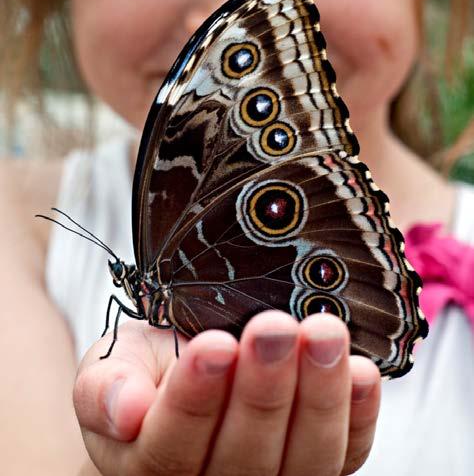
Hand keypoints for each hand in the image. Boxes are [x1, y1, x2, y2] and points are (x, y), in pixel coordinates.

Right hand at [74, 310, 380, 475]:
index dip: (194, 398)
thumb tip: (123, 411)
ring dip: (318, 397)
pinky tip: (362, 370)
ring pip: (304, 462)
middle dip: (262, 390)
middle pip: (244, 459)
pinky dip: (360, 414)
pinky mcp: (322, 467)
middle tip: (274, 328)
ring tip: (323, 334)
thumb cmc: (146, 375)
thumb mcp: (109, 366)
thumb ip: (104, 386)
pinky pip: (349, 454)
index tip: (213, 346)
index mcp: (149, 467)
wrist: (183, 388)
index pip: (171, 448)